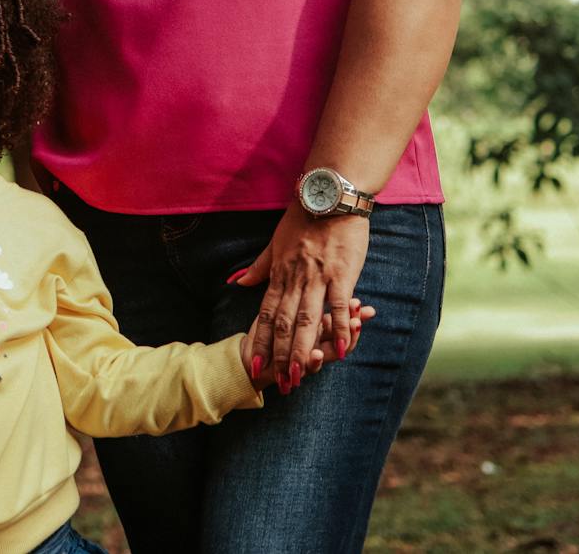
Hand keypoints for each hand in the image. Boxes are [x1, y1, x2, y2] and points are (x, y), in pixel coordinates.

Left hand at [233, 205, 373, 388]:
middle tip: (279, 383)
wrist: (330, 195)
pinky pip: (338, 305)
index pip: (266, 314)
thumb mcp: (275, 242)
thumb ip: (259, 266)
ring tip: (300, 375)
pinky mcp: (342, 274)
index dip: (260, 341)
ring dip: (304, 349)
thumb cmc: (303, 218)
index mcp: (280, 274)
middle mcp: (296, 280)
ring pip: (307, 320)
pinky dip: (339, 327)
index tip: (254, 365)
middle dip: (280, 356)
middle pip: (284, 324)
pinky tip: (339, 348)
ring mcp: (319, 278)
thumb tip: (236, 282)